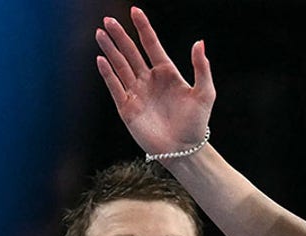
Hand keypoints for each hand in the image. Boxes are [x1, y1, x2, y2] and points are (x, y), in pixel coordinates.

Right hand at [96, 7, 214, 157]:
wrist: (184, 150)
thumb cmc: (197, 124)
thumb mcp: (205, 93)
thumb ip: (202, 68)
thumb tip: (199, 42)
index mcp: (167, 73)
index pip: (152, 45)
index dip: (143, 27)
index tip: (135, 11)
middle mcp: (150, 80)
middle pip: (131, 52)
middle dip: (120, 36)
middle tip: (108, 20)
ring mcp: (137, 93)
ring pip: (120, 66)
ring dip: (110, 49)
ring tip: (100, 33)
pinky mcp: (127, 108)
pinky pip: (115, 86)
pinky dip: (107, 73)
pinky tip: (101, 58)